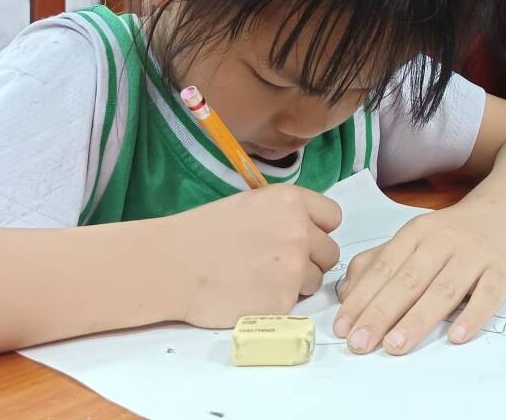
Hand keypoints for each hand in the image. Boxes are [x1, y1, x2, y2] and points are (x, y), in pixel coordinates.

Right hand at [161, 185, 340, 327]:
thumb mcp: (250, 204)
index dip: (318, 229)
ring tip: (260, 278)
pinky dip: (277, 301)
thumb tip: (309, 230)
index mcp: (290, 201)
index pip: (333, 217)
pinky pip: (295, 303)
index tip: (303, 237)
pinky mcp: (283, 301)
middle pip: (330, 252)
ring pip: (315, 280)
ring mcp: (293, 268)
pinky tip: (250, 292)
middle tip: (278, 263)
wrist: (172, 265)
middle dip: (311, 260)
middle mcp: (299, 231)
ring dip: (296, 283)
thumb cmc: (203, 233)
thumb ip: (286, 214)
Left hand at [332, 204, 505, 355]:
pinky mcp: (503, 271)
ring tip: (395, 345)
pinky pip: (487, 295)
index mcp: (416, 233)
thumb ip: (377, 263)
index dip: (362, 298)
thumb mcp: (410, 240)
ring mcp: (474, 255)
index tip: (343, 328)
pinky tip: (456, 337)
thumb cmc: (447, 236)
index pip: (384, 268)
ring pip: (444, 289)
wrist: (500, 216)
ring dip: (418, 318)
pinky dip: (472, 316)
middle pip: (409, 280)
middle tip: (360, 342)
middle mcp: (443, 241)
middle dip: (381, 313)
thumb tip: (346, 294)